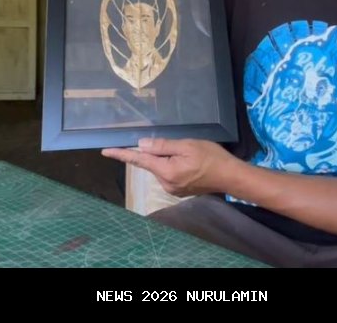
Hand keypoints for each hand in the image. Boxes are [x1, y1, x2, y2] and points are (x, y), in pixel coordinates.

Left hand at [102, 137, 238, 196]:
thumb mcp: (187, 145)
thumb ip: (163, 146)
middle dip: (157, 153)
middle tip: (178, 146)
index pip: (139, 160)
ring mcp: (172, 189)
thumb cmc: (211, 157)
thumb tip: (141, 145)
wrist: (230, 176)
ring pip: (160, 169)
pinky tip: (188, 162)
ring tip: (188, 154)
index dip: (122, 154)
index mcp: (166, 171)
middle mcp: (165, 183)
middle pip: (151, 164)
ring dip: (166, 159)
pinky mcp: (179, 190)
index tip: (105, 151)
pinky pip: (168, 174)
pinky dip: (171, 166)